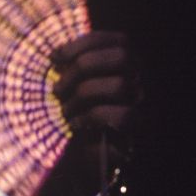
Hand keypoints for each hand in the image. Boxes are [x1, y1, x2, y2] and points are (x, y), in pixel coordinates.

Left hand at [51, 31, 140, 145]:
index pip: (118, 40)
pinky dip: (92, 117)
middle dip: (83, 66)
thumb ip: (69, 66)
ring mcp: (141, 103)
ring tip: (65, 109)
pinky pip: (123, 115)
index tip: (54, 57)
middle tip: (58, 87)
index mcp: (125, 64)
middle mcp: (138, 79)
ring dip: (83, 95)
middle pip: (122, 56)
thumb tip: (55, 53)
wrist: (81, 155)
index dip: (84, 43)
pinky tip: (75, 124)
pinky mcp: (136, 128)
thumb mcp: (69, 86)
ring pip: (120, 85)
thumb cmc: (73, 113)